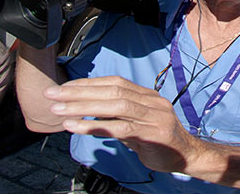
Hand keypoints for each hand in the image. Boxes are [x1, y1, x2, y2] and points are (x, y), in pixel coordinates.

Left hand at [45, 76, 203, 174]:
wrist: (188, 156)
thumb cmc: (156, 139)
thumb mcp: (134, 122)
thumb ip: (114, 114)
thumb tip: (85, 107)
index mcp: (145, 94)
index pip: (112, 82)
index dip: (86, 84)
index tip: (62, 87)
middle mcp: (150, 101)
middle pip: (110, 91)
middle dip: (78, 92)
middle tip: (52, 95)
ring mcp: (153, 116)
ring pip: (114, 107)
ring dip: (82, 107)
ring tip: (59, 110)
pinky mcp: (153, 134)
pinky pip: (119, 128)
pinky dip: (94, 127)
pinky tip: (75, 126)